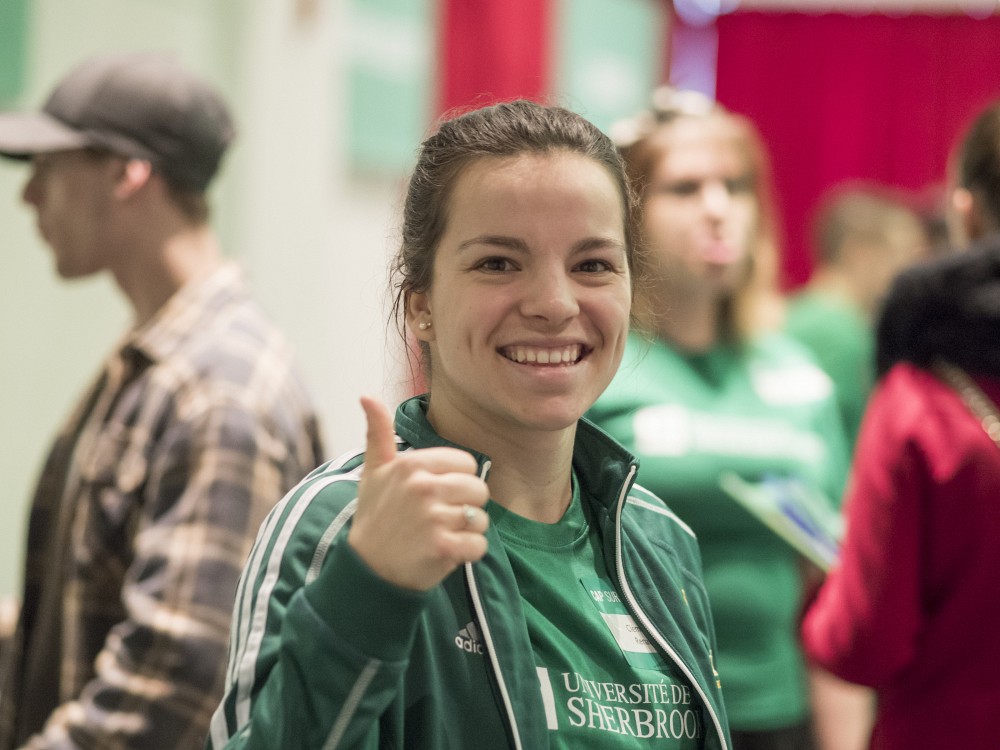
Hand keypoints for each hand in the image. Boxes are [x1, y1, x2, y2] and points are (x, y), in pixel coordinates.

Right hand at [348, 396, 489, 590]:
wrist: (366, 570)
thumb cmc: (375, 517)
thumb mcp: (373, 472)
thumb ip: (377, 432)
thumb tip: (367, 395)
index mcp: (411, 465)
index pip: (466, 463)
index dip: (458, 482)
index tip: (437, 496)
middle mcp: (423, 487)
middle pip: (479, 490)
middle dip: (466, 507)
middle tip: (439, 520)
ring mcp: (433, 518)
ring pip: (481, 519)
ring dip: (467, 532)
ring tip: (440, 537)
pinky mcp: (442, 548)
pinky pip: (479, 545)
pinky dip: (468, 554)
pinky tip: (446, 554)